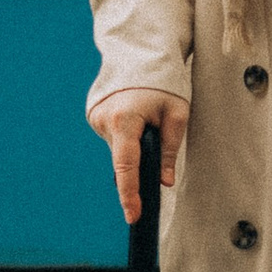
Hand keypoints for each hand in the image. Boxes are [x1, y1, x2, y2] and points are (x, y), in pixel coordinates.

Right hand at [91, 89, 187, 225]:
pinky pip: (114, 140)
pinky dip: (126, 141)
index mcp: (124, 120)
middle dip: (138, 168)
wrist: (140, 56)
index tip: (133, 215)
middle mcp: (104, 121)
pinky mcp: (95, 117)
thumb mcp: (177, 115)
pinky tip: (136, 123)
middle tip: (155, 159)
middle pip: (123, 160)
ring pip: (119, 151)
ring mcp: (96, 119)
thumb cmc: (164, 85)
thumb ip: (170, 150)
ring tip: (148, 124)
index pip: (126, 166)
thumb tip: (165, 182)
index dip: (131, 194)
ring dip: (133, 150)